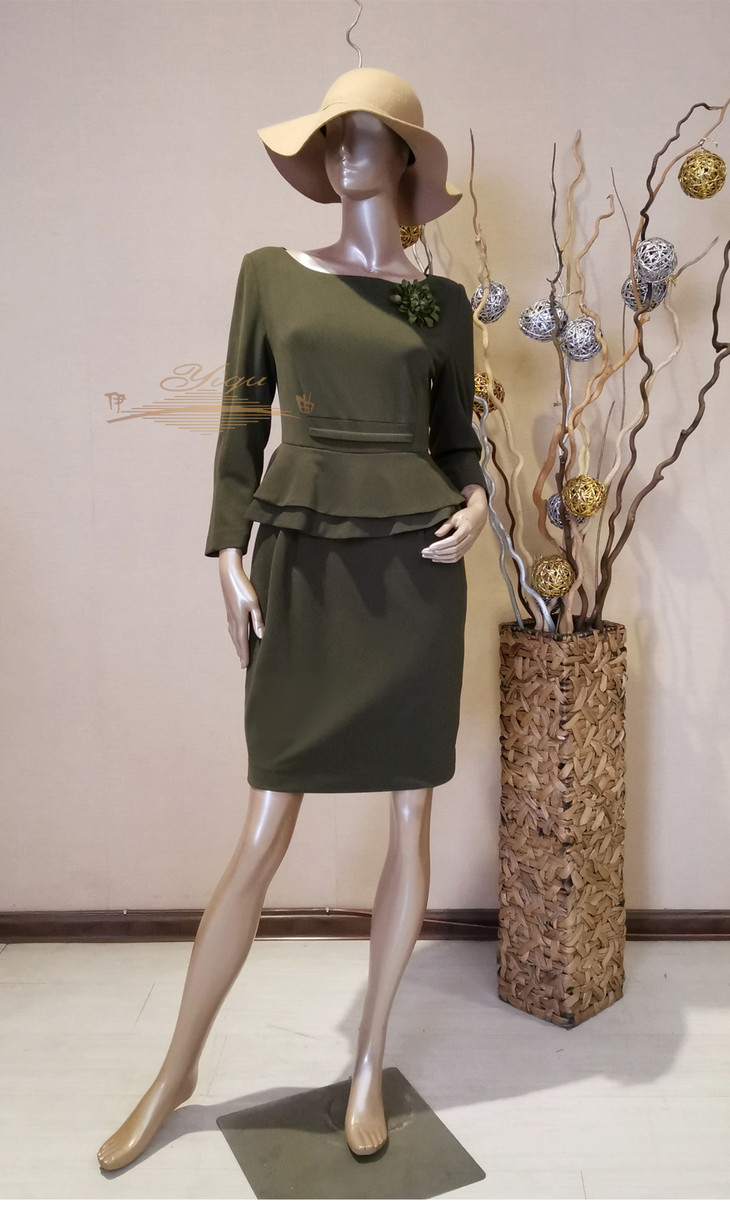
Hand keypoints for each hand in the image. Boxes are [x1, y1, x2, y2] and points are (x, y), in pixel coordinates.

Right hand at [218, 548, 264, 668]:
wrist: (229, 575)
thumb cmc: (244, 588)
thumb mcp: (254, 603)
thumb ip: (257, 620)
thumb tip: (261, 636)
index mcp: (240, 621)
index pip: (243, 642)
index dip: (244, 654)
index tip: (245, 665)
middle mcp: (233, 620)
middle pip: (237, 641)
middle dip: (240, 652)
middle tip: (242, 664)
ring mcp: (230, 615)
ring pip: (233, 635)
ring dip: (237, 645)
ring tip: (240, 653)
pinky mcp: (229, 610)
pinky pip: (232, 628)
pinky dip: (234, 636)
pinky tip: (236, 635)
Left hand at [421, 485, 487, 562]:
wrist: (480, 516)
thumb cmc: (466, 514)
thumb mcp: (455, 516)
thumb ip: (446, 525)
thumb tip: (437, 534)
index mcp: (467, 529)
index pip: (453, 540)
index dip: (441, 545)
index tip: (430, 547)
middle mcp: (469, 538)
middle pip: (453, 550)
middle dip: (438, 553)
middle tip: (425, 552)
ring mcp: (469, 545)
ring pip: (455, 555)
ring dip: (441, 557)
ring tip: (429, 556)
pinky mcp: (468, 548)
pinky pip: (457, 557)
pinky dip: (447, 560)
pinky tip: (438, 559)